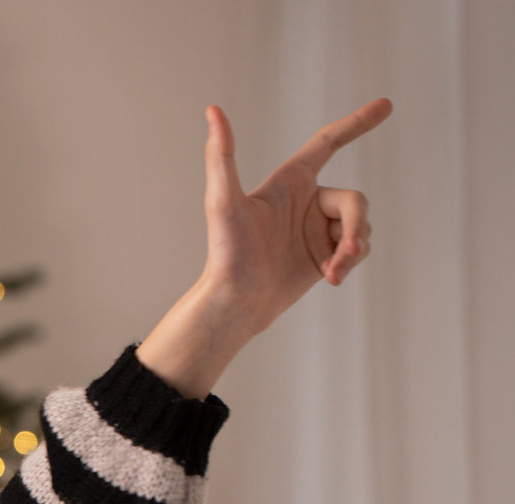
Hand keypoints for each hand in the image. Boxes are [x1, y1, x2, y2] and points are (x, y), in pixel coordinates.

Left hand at [197, 97, 391, 337]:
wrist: (235, 303)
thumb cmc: (225, 253)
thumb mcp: (222, 202)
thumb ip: (221, 155)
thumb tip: (212, 109)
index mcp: (288, 182)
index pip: (328, 142)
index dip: (356, 123)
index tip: (386, 105)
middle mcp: (305, 201)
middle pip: (355, 199)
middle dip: (356, 225)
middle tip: (347, 252)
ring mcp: (316, 229)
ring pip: (361, 226)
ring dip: (353, 249)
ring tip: (332, 272)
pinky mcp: (324, 255)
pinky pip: (358, 248)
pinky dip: (350, 262)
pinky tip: (330, 278)